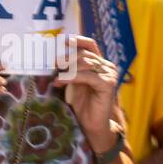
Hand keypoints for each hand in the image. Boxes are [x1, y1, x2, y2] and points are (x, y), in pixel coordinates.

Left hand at [53, 35, 119, 149]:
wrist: (92, 123)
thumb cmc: (82, 104)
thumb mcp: (72, 83)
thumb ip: (68, 71)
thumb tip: (55, 60)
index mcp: (99, 64)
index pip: (90, 45)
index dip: (77, 40)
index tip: (62, 40)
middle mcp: (106, 66)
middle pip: (84, 54)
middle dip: (66, 59)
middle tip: (53, 64)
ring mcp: (109, 74)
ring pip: (85, 63)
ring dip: (67, 69)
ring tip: (56, 77)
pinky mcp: (108, 84)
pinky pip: (87, 76)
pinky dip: (71, 77)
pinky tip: (59, 82)